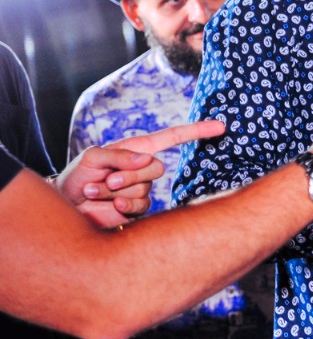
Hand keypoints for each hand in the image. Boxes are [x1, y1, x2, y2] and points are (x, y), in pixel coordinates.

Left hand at [60, 119, 226, 228]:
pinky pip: (141, 206)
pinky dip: (123, 205)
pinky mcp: (136, 211)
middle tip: (106, 179)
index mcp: (138, 149)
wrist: (66, 207)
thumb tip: (147, 159)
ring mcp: (142, 190)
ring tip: (96, 191)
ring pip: (144, 189)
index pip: (173, 137)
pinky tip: (110, 205)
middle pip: (156, 168)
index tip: (220, 127)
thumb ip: (119, 155)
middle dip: (129, 174)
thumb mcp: (93, 157)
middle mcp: (143, 169)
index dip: (197, 131)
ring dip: (116, 191)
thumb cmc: (77, 176)